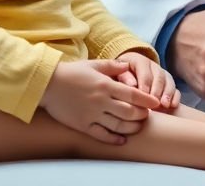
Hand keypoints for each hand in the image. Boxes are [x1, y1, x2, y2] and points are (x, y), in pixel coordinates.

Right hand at [40, 59, 160, 144]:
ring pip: (118, 126)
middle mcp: (101, 101)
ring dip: (131, 128)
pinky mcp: (83, 125)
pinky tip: (122, 140)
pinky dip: (114, 139)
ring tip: (137, 127)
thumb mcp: (93, 64)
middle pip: (129, 112)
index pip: (133, 95)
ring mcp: (92, 115)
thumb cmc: (71, 72)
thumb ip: (112, 66)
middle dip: (141, 115)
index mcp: (105, 85)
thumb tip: (127, 66)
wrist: (48, 84)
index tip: (156, 103)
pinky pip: (102, 135)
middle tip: (146, 115)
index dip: (147, 100)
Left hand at [116, 51, 180, 110]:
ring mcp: (162, 74)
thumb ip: (123, 77)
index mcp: (139, 60)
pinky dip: (175, 96)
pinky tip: (173, 106)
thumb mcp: (116, 73)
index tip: (143, 96)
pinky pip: (175, 88)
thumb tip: (132, 85)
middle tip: (155, 103)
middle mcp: (153, 66)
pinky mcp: (168, 83)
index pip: (144, 71)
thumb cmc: (118, 75)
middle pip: (158, 76)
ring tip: (165, 105)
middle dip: (157, 90)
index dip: (145, 83)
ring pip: (168, 81)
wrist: (125, 72)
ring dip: (167, 94)